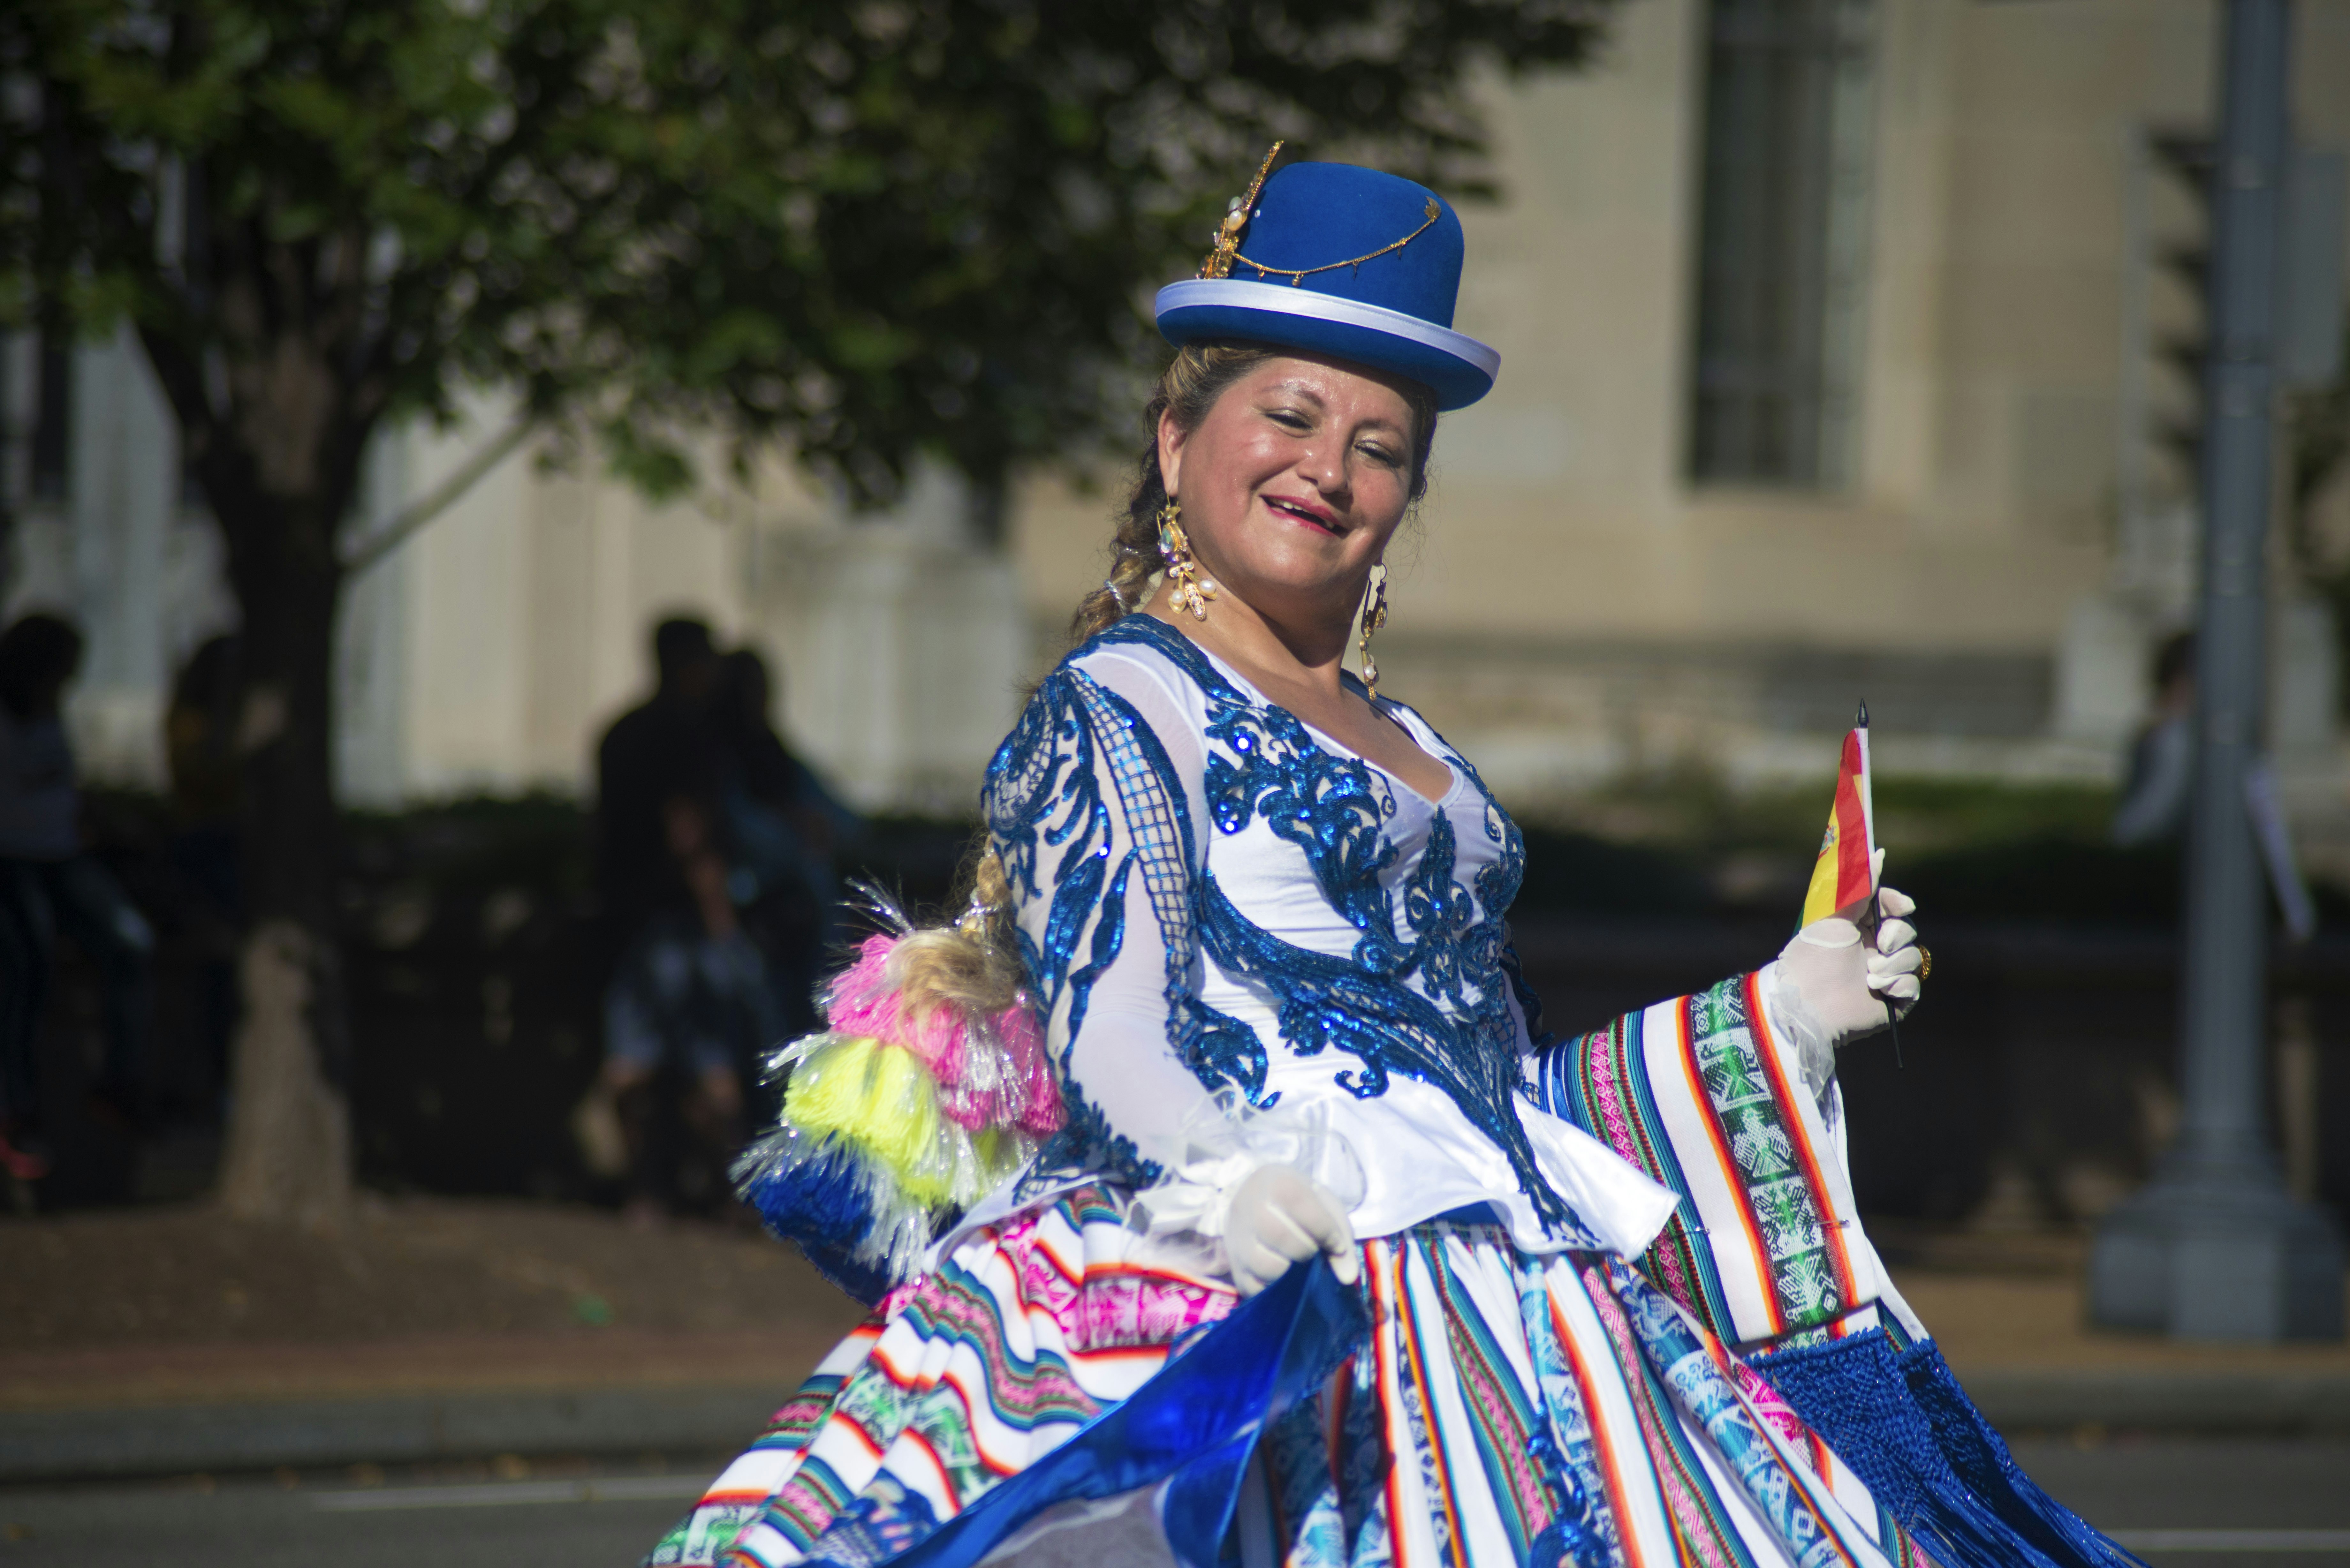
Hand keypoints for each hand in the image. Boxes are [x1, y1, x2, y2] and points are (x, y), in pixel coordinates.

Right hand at [1222, 1163, 1358, 1296]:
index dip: (1325, 1230)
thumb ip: (1341, 1235)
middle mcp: (1248, 1206)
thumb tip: (1347, 1276)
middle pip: (1280, 1235)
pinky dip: (1271, 1288)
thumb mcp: (1322, 1205)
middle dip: (1307, 1250)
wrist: (1253, 1198)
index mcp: (1275, 1182)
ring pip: (1263, 1264)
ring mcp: (1236, 1236)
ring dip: (1289, 1271)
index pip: (1300, 1204)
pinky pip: (1250, 1286)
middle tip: (1313, 1251)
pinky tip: (1281, 1277)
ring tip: (1295, 1263)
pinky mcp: (1232, 1263)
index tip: (1336, 1244)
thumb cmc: (1296, 1202)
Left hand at [1775, 883, 1922, 1049]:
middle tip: (1881, 944)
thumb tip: (1877, 853)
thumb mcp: (1833, 915)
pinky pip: (1914, 984)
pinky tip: (1878, 988)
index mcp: (1858, 927)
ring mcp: (1885, 972)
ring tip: (1870, 974)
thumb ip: (1857, 885)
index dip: (1898, 903)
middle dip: (1898, 934)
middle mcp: (1873, 948)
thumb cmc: (1813, 956)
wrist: (1807, 1001)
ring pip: (1914, 956)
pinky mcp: (1893, 998)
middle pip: (1907, 929)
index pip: (1890, 907)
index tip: (1901, 905)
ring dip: (1895, 963)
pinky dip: (1899, 984)